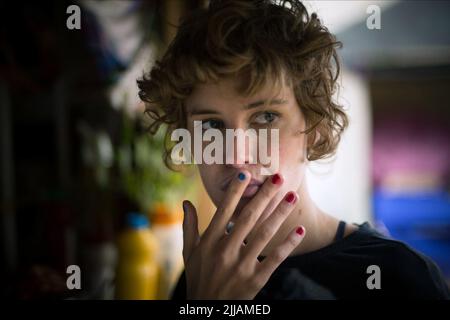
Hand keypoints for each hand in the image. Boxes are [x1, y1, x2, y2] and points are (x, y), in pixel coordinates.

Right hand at [182, 171, 305, 298]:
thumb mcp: (189, 253)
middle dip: (264, 195)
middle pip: (248, 217)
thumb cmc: (198, 277)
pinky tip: (300, 230)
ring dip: (280, 213)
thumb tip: (185, 201)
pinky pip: (275, 259)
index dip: (235, 192)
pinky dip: (288, 244)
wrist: (207, 311)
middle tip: (278, 176)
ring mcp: (241, 265)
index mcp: (209, 241)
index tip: (245, 174)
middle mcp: (225, 250)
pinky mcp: (255, 280)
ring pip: (264, 234)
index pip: (224, 210)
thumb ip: (189, 226)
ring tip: (293, 195)